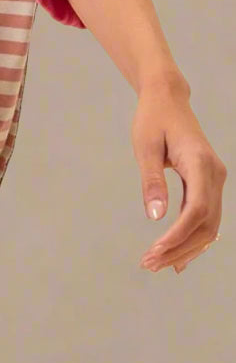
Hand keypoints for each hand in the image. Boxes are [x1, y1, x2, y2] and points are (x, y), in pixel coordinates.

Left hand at [133, 80, 226, 273]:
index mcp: (200, 163)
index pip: (197, 209)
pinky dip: (192, 239)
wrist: (167, 98)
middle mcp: (215, 174)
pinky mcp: (209, 184)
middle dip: (179, 248)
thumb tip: (156, 217)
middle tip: (148, 264)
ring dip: (185, 248)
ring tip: (156, 263)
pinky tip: (177, 258)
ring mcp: (216, 180)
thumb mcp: (145, 146)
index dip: (179, 235)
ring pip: (209, 226)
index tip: (155, 252)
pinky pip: (206, 218)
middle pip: (205, 224)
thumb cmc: (153, 118)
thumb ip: (152, 180)